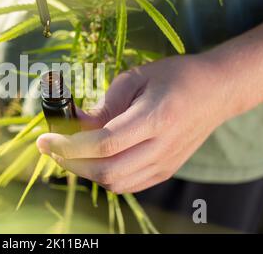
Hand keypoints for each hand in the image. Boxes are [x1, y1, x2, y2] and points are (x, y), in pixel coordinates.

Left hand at [36, 54, 232, 193]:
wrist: (216, 92)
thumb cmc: (175, 77)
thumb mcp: (135, 79)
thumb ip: (104, 106)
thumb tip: (74, 126)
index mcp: (156, 118)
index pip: (104, 144)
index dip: (68, 144)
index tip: (45, 138)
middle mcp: (162, 147)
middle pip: (106, 171)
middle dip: (70, 162)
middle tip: (51, 146)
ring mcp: (165, 164)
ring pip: (115, 183)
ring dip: (84, 171)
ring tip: (68, 152)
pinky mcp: (165, 171)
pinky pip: (127, 184)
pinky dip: (103, 176)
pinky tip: (92, 159)